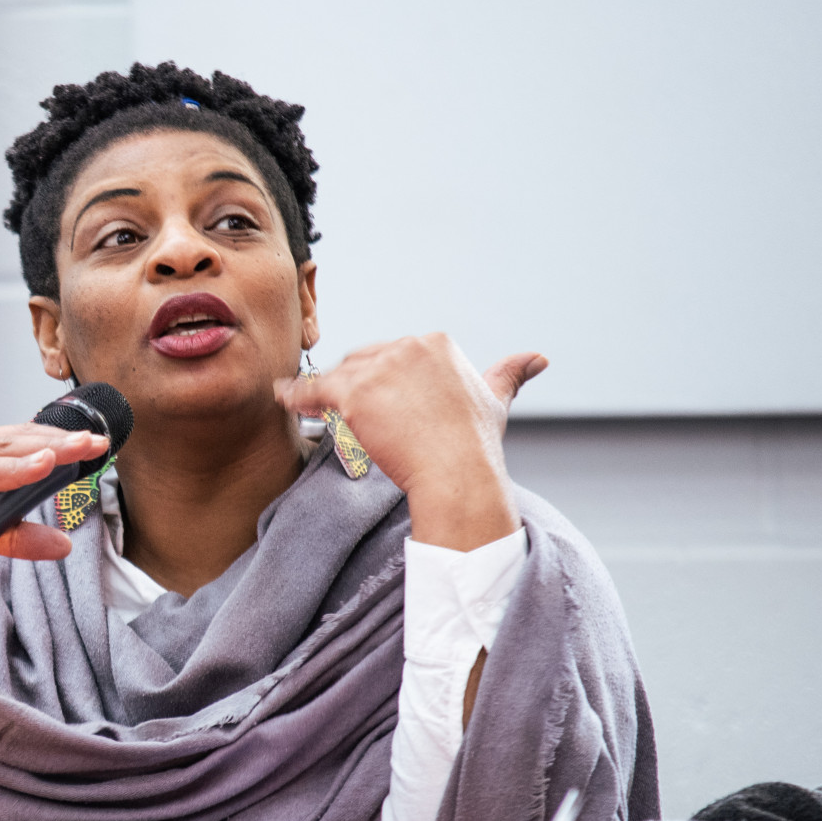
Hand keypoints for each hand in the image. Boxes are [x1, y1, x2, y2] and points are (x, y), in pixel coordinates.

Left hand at [273, 334, 546, 550]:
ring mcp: (379, 368)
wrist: (458, 477)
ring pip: (339, 376)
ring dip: (324, 394)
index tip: (383, 406)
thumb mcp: (496, 400)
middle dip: (356, 387)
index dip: (383, 382)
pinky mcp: (352, 393)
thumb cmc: (475, 446)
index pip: (393, 355)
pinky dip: (294, 394)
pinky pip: (312, 390)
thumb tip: (539, 357)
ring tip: (311, 409)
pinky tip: (282, 397)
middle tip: (352, 415)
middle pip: (363, 362)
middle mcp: (407, 347)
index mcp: (437, 343)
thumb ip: (511, 373)